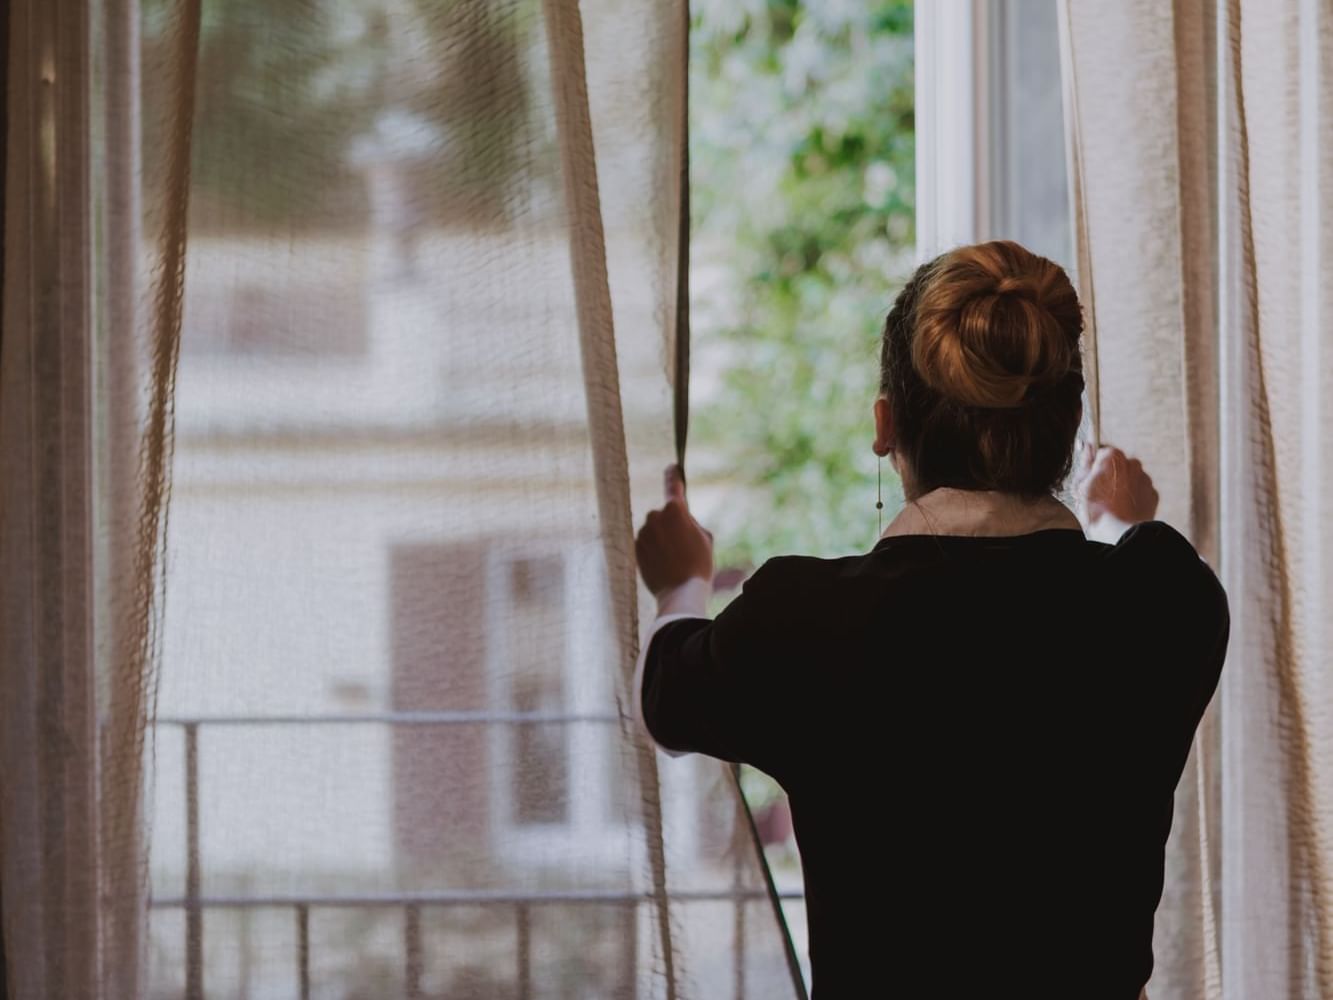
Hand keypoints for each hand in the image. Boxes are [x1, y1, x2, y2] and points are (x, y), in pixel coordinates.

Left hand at [634, 465, 713, 597]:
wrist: (680, 591)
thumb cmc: (698, 564)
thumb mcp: (705, 538)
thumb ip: (690, 522)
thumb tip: (681, 520)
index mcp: (675, 510)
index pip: (673, 486)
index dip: (673, 476)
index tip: (672, 467)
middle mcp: (655, 516)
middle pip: (665, 515)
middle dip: (672, 525)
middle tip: (685, 547)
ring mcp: (643, 532)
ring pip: (654, 530)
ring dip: (662, 539)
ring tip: (674, 559)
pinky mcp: (635, 547)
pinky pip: (646, 543)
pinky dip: (653, 550)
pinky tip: (663, 564)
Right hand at [1077, 445, 1158, 533]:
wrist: (1121, 532)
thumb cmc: (1097, 509)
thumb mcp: (1081, 485)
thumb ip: (1085, 462)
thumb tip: (1087, 445)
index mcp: (1112, 456)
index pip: (1099, 452)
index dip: (1092, 466)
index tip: (1087, 478)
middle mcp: (1132, 462)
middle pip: (1116, 465)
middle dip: (1108, 475)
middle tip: (1097, 494)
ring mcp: (1145, 478)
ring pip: (1130, 478)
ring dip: (1121, 487)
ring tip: (1111, 504)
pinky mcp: (1153, 494)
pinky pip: (1140, 492)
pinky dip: (1132, 498)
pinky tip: (1122, 509)